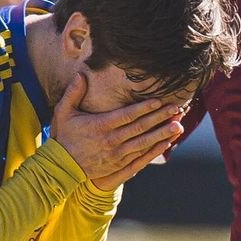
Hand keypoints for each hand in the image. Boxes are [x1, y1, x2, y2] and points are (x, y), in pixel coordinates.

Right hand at [51, 75, 183, 189]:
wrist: (61, 167)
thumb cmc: (64, 137)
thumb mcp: (63, 112)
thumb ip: (73, 93)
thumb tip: (81, 73)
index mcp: (100, 126)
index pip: (127, 116)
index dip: (144, 108)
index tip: (159, 101)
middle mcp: (111, 141)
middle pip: (140, 128)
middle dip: (160, 118)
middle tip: (177, 109)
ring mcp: (116, 155)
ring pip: (144, 143)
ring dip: (162, 134)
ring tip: (178, 125)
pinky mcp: (119, 166)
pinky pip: (141, 158)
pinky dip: (154, 151)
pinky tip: (167, 143)